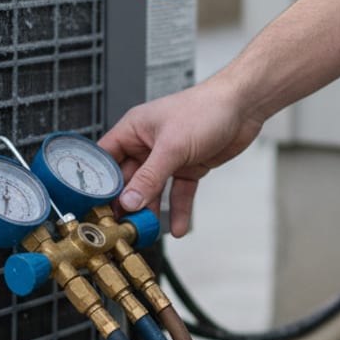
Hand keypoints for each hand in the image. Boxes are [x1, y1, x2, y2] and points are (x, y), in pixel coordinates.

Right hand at [99, 74, 263, 237]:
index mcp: (134, 129)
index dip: (99, 183)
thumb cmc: (205, 109)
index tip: (96, 208)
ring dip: (150, 210)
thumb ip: (149, 177)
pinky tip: (177, 227)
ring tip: (146, 232)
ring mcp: (168, 157)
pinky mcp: (188, 167)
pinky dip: (178, 209)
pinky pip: (177, 192)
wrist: (243, 107)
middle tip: (122, 226)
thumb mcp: (172, 147)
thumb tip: (128, 201)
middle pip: (128, 179)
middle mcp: (147, 144)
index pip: (106, 159)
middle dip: (126, 203)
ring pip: (152, 189)